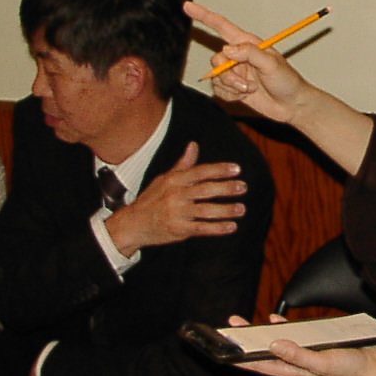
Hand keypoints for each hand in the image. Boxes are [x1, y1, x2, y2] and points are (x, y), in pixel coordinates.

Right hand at [106, 141, 247, 256]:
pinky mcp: (178, 230)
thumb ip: (183, 164)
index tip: (237, 169)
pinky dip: (218, 228)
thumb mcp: (164, 179)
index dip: (219, 170)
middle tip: (243, 187)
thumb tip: (194, 145)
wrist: (132, 224)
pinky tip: (232, 226)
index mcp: (174, 180)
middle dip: (226, 188)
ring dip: (225, 210)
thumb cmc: (151, 199)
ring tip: (241, 209)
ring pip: (205, 211)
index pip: (200, 172)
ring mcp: (177, 213)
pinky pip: (201, 229)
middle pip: (205, 190)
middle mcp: (175, 195)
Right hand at [184, 0, 314, 122]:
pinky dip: (230, 96)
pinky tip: (245, 96)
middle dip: (228, 74)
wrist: (291, 105)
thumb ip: (249, 53)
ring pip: (216, 77)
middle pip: (216, 59)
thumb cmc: (287, 81)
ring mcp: (235, 73)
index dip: (204, 16)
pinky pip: (219, 90)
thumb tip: (227, 50)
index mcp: (247, 43)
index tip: (188, 7)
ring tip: (250, 90)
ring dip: (231, 87)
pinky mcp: (233, 88)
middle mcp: (239, 57)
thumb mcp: (272, 63)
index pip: (221, 26)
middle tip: (246, 84)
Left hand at [224, 315, 375, 375]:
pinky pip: (291, 337)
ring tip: (243, 324)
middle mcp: (293, 365)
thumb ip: (298, 355)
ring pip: (274, 345)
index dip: (239, 359)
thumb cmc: (349, 370)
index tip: (223, 351)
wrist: (372, 367)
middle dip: (244, 343)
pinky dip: (281, 328)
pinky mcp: (311, 347)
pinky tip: (275, 320)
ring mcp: (301, 356)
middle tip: (229, 329)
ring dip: (259, 335)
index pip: (258, 366)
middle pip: (262, 354)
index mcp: (292, 372)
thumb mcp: (322, 363)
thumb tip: (274, 344)